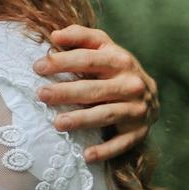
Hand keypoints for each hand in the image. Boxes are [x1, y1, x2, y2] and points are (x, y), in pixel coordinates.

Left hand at [33, 24, 158, 164]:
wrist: (150, 95)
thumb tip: (55, 35)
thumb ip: (81, 37)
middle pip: (95, 89)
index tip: (38, 67)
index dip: (63, 62)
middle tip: (42, 95)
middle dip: (67, 92)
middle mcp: (130, 84)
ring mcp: (136, 109)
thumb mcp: (104, 47)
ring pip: (106, 114)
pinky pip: (122, 143)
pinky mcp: (138, 131)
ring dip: (82, 120)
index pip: (88, 59)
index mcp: (120, 60)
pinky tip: (86, 155)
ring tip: (58, 123)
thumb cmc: (116, 68)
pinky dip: (105, 150)